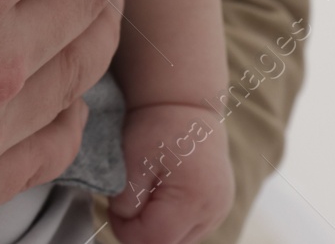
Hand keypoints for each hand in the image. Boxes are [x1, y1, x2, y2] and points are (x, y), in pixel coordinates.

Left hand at [108, 103, 234, 243]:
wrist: (185, 104)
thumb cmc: (158, 125)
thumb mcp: (132, 160)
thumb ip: (126, 200)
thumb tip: (125, 220)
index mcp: (193, 200)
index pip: (154, 240)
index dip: (127, 230)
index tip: (114, 208)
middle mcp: (213, 211)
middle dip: (141, 230)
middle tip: (127, 200)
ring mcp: (219, 210)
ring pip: (179, 239)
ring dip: (157, 226)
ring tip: (146, 193)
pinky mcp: (219, 207)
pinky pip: (190, 228)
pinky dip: (171, 219)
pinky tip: (162, 195)